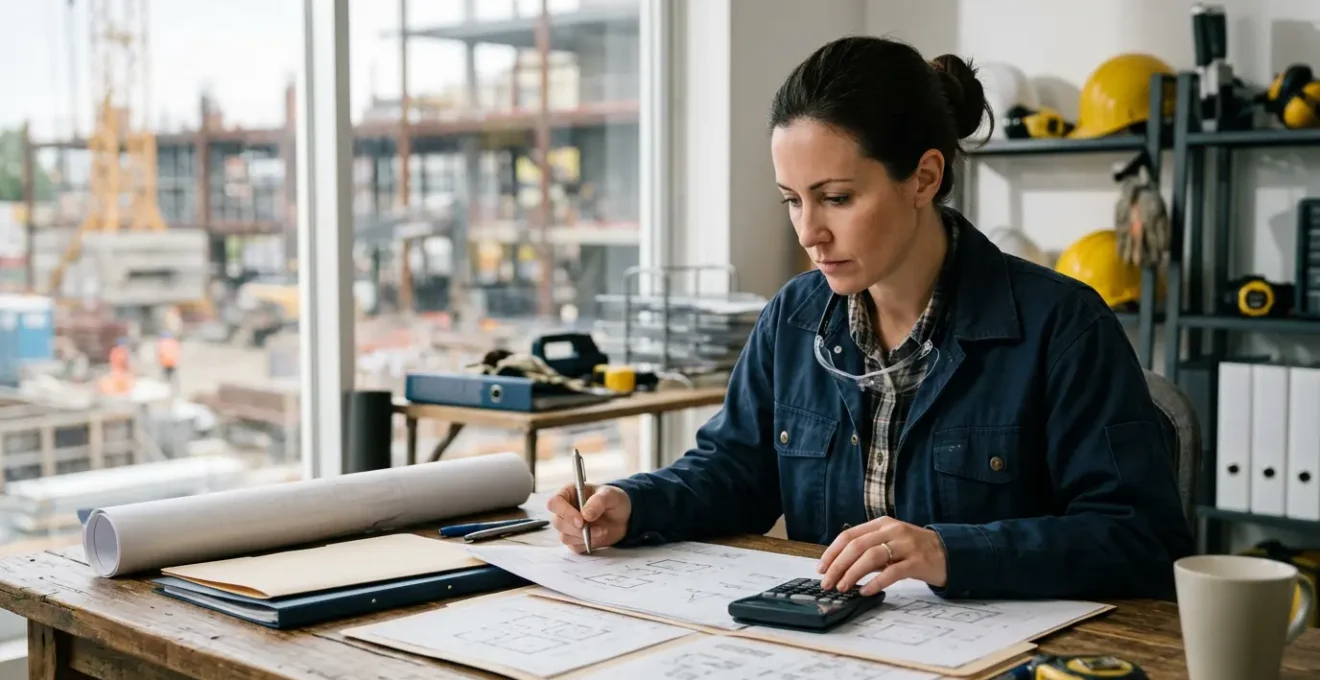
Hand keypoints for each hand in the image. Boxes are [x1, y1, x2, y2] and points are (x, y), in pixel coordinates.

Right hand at [546, 483, 631, 553]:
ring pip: (564, 536)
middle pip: (558, 522)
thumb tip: (585, 515)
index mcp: (569, 493)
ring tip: (603, 531)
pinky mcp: (574, 540)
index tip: (581, 521)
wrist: (622, 518)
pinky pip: (574, 546)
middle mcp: (564, 509)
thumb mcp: (611, 495)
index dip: (564, 512)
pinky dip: (587, 544)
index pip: (554, 502)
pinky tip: (598, 536)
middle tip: (598, 529)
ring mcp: (568, 526)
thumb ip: (598, 501)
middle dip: (577, 529)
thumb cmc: (613, 501)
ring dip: (584, 537)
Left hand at [816, 517, 947, 594]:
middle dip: (838, 565)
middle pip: (856, 545)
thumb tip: (840, 567)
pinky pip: (892, 572)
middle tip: (827, 582)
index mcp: (882, 524)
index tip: (821, 568)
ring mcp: (906, 545)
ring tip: (843, 587)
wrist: (950, 553)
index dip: (832, 552)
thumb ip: (868, 552)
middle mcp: (892, 530)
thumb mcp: (890, 544)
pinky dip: (876, 582)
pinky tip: (865, 591)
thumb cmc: (914, 550)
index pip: (849, 535)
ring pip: (871, 556)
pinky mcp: (917, 561)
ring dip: (852, 573)